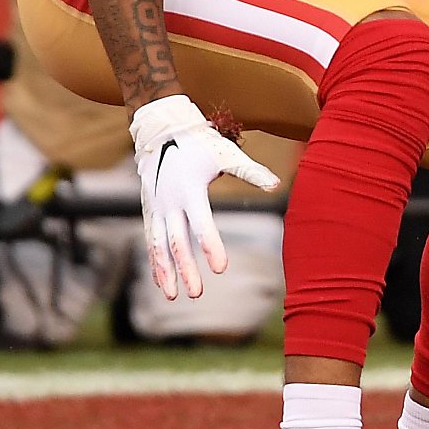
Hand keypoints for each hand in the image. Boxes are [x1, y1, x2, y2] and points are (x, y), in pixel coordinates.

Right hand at [129, 94, 279, 300]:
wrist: (162, 132)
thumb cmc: (201, 145)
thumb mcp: (227, 155)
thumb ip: (251, 171)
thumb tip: (278, 185)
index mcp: (190, 191)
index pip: (201, 224)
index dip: (211, 245)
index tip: (221, 268)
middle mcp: (169, 203)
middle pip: (177, 242)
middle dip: (187, 269)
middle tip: (197, 293)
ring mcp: (156, 209)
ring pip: (159, 246)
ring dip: (166, 272)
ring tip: (175, 296)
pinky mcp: (150, 212)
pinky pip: (152, 241)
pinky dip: (156, 263)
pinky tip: (163, 284)